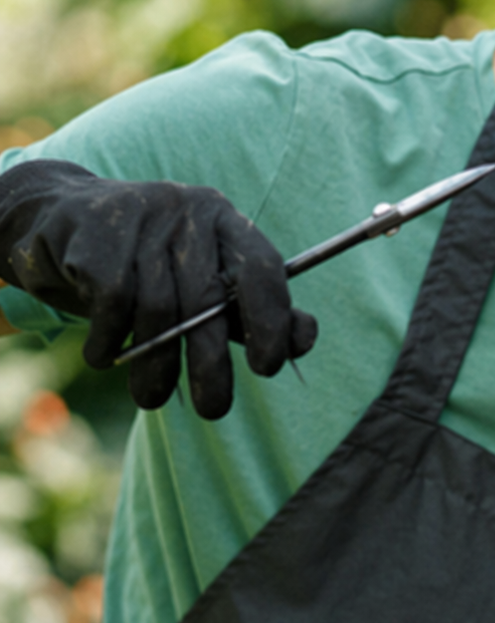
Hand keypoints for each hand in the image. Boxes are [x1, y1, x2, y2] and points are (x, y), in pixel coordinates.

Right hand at [0, 159, 316, 418]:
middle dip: (212, 365)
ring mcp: (140, 220)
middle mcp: (188, 213)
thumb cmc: (152, 263)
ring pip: (157, 309)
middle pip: (207, 300)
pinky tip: (106, 355)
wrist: (62, 218)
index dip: (272, 321)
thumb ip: (254, 311)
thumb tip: (304, 339)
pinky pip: (113, 306)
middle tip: (213, 409)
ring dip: (155, 366)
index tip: (267, 368)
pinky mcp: (96, 238)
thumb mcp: (206, 281)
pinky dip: (111, 343)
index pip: (262, 268)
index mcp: (225, 222)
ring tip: (151, 397)